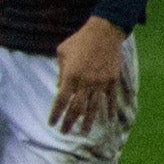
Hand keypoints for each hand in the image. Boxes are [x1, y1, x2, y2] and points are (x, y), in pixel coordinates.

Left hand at [50, 16, 128, 133]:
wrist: (104, 32)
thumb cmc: (79, 40)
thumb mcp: (62, 53)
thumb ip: (60, 72)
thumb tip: (59, 89)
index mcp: (71, 75)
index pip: (61, 100)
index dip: (56, 113)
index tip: (52, 123)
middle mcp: (85, 82)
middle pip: (76, 107)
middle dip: (69, 121)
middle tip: (65, 132)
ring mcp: (100, 82)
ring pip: (94, 107)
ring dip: (88, 121)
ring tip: (83, 132)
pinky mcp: (112, 80)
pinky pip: (111, 99)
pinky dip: (109, 110)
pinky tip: (107, 120)